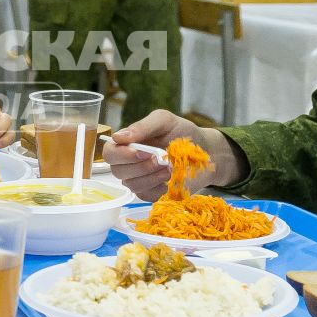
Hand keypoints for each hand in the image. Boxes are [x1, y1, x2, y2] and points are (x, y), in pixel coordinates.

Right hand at [101, 111, 241, 200]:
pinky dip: (159, 189)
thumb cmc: (183, 133)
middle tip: (162, 159)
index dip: (123, 155)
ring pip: (132, 185)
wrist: (206, 151)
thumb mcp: (165, 121)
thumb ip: (142, 127)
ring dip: (153, 177)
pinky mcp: (149, 193)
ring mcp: (138, 179)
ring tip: (170, 168)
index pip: (109, 153)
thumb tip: (118, 137)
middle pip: (117, 171)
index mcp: (127, 143)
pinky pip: (145, 196)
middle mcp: (128, 162)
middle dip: (141, 166)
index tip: (145, 152)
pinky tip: (169, 180)